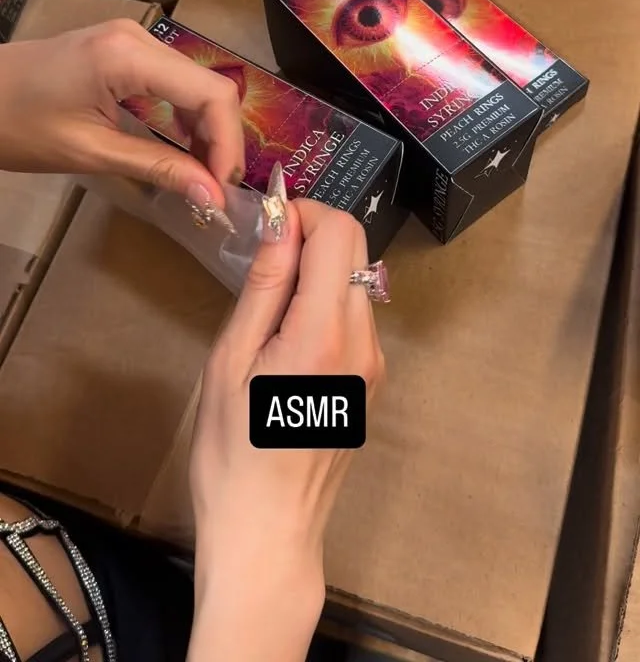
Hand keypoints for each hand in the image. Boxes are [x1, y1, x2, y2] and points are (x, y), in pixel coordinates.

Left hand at [0, 19, 243, 208]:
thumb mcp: (90, 152)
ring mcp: (132, 38)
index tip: (223, 190)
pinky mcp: (123, 48)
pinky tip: (181, 149)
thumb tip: (214, 197)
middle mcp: (139, 36)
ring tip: (202, 176)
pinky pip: (172, 79)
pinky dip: (184, 115)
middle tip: (216, 189)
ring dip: (206, 129)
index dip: (229, 143)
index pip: (211, 94)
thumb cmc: (17, 126)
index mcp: (129, 56)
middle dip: (221, 139)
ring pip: (195, 82)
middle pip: (210, 85)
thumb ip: (157, 168)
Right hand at [188, 197, 384, 661]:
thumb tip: (278, 221)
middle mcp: (364, 342)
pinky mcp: (373, 380)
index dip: (303, 212)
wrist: (267, 532)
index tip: (264, 225)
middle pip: (357, 248)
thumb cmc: (233, 454)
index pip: (339, 231)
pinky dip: (325, 301)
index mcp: (324, 333)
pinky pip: (355, 315)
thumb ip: (262, 286)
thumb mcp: (231, 361)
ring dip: (318, 269)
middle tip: (263, 254)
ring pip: (357, 279)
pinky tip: (287, 335)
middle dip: (313, 232)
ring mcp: (375, 363)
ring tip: (268, 303)